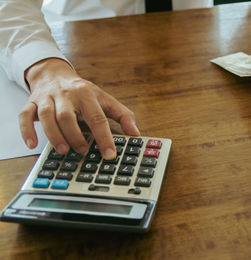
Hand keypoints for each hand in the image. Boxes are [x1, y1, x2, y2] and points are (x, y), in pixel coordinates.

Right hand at [19, 58, 139, 158]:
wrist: (54, 73)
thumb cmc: (82, 91)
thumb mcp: (105, 99)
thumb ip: (122, 115)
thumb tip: (136, 133)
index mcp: (87, 94)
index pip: (97, 117)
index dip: (104, 137)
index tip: (109, 153)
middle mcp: (66, 95)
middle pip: (68, 116)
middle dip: (76, 135)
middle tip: (83, 151)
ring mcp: (47, 98)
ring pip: (47, 116)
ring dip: (55, 135)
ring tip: (64, 150)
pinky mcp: (31, 103)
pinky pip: (24, 116)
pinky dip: (27, 130)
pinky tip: (33, 144)